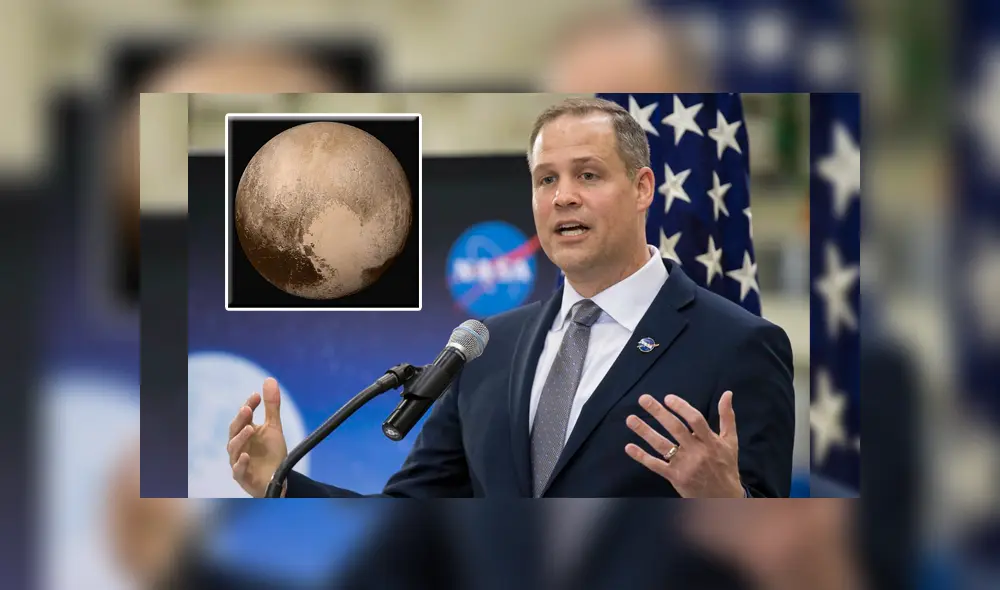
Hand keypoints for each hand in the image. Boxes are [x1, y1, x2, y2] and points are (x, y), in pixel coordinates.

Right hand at [227, 377, 288, 497]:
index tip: (257, 395)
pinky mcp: (242, 476)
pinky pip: (238, 470)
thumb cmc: (272, 452)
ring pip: (234, 448)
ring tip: (250, 428)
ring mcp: (238, 460)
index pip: (244, 415)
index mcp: (245, 431)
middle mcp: (239, 445)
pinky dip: (241, 463)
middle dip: (240, 419)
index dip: (249, 405)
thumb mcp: (274, 427)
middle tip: (247, 408)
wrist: (277, 478)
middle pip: (234, 430)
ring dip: (241, 438)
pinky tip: (247, 456)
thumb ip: (272, 406)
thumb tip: (269, 379)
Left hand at [625, 391, 743, 497]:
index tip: (668, 398)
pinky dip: (641, 456)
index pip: (695, 420)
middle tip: (643, 399)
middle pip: (675, 429)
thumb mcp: (731, 441)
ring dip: (645, 431)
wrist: (725, 498)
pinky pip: (655, 465)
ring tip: (630, 419)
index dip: (681, 408)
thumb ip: (727, 417)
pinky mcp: (675, 477)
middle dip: (658, 412)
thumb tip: (727, 393)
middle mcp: (697, 452)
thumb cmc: (726, 466)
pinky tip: (629, 447)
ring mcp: (684, 465)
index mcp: (711, 442)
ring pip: (662, 446)